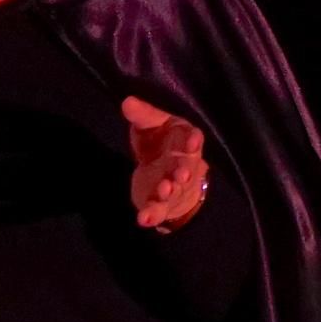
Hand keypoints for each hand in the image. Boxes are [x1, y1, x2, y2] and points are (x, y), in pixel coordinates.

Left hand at [120, 97, 213, 229]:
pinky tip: (143, 220)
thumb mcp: (152, 124)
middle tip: (181, 174)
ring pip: (174, 191)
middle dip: (184, 171)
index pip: (193, 139)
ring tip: (163, 190)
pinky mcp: (162, 204)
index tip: (192, 141)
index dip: (193, 141)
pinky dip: (152, 215)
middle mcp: (184, 166)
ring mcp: (175, 187)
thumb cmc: (161, 142)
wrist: (166, 173)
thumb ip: (142, 115)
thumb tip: (127, 102)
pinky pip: (158, 211)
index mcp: (185, 142)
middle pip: (187, 168)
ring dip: (169, 191)